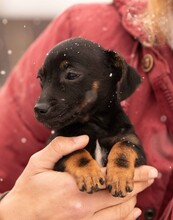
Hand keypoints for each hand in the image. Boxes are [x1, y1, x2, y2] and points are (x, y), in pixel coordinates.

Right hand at [0, 136, 157, 219]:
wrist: (19, 217)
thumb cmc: (29, 188)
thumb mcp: (39, 162)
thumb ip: (62, 147)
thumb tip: (84, 138)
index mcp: (73, 187)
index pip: (111, 179)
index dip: (133, 174)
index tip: (150, 170)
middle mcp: (82, 207)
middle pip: (120, 195)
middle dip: (139, 185)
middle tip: (152, 176)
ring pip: (118, 213)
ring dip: (133, 199)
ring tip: (142, 189)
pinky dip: (125, 218)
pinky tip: (132, 212)